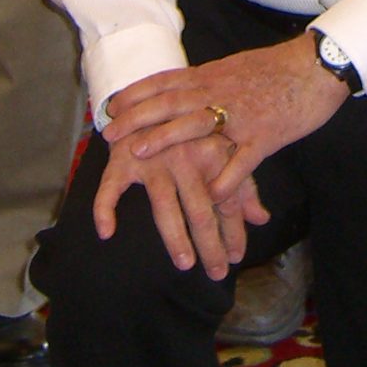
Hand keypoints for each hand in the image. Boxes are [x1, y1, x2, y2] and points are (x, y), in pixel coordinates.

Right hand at [89, 134, 268, 278]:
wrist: (152, 93)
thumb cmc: (191, 130)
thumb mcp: (223, 151)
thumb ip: (242, 186)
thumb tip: (261, 219)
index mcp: (211, 152)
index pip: (227, 200)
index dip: (234, 231)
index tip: (236, 259)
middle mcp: (184, 155)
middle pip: (200, 207)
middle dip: (210, 243)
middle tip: (217, 274)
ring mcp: (152, 157)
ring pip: (164, 204)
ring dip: (175, 236)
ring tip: (185, 263)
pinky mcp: (122, 157)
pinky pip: (111, 186)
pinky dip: (105, 208)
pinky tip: (107, 233)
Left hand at [104, 36, 349, 204]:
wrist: (318, 66)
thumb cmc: (279, 69)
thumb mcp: (237, 69)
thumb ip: (211, 82)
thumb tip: (187, 89)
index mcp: (213, 76)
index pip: (167, 81)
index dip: (137, 93)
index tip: (111, 105)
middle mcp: (221, 92)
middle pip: (172, 102)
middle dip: (138, 117)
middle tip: (110, 133)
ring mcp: (242, 115)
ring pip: (198, 125)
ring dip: (166, 137)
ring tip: (140, 152)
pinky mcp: (265, 136)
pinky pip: (241, 159)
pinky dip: (225, 177)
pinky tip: (209, 194)